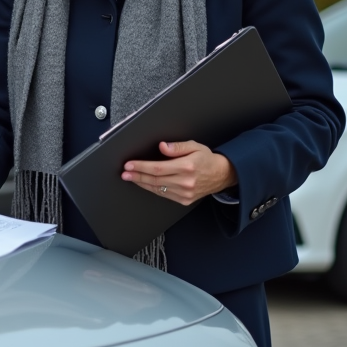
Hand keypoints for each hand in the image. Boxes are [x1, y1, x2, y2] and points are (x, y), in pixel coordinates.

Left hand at [121, 140, 237, 205]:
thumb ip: (177, 146)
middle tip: (125, 173)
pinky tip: (145, 183)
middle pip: (155, 179)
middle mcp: (185, 182)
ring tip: (131, 177)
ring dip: (142, 183)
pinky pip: (164, 195)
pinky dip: (153, 189)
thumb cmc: (206, 159)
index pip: (157, 168)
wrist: (222, 175)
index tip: (129, 164)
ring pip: (158, 189)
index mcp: (187, 166)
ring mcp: (185, 193)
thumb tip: (162, 147)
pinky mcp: (185, 200)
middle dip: (137, 175)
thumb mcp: (194, 146)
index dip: (141, 166)